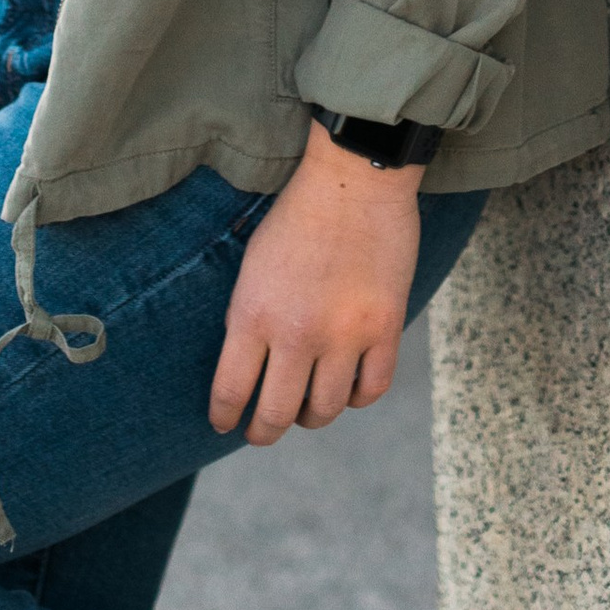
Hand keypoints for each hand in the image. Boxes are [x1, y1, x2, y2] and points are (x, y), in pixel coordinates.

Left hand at [208, 122, 422, 444]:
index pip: (231, 391)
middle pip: (277, 414)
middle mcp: (297, 334)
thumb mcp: (252, 266)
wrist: (353, 178)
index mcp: (253, 315)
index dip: (225, 416)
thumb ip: (248, 319)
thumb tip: (248, 370)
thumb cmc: (297, 216)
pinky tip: (348, 389)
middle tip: (261, 432)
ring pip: (326, 410)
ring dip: (312, 417)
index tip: (226, 423)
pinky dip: (357, 398)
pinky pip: (371, 389)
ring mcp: (344, 335)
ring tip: (307, 410)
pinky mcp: (384, 328)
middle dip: (263, 432)